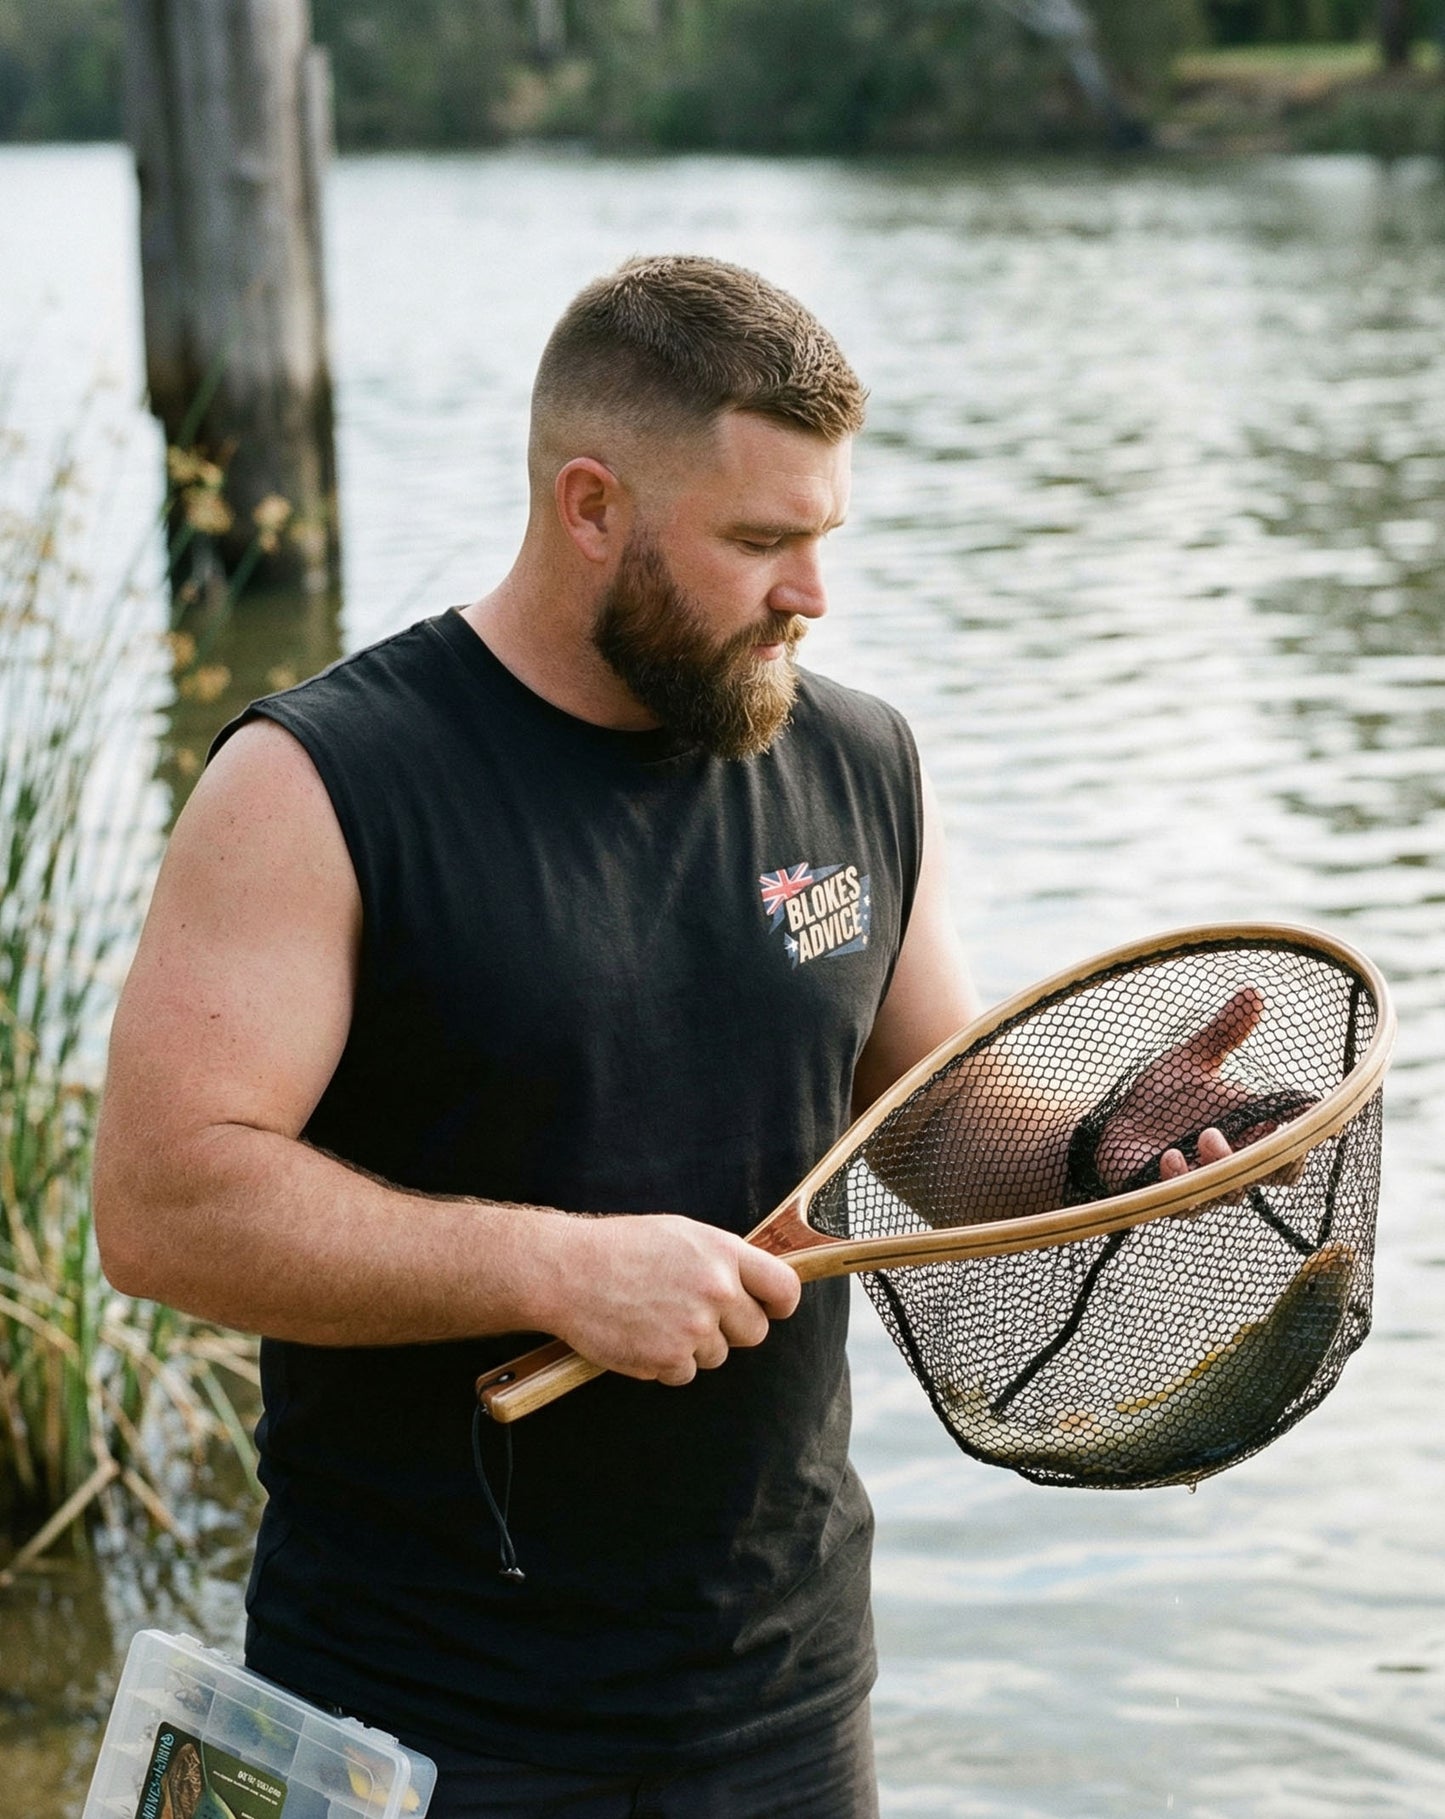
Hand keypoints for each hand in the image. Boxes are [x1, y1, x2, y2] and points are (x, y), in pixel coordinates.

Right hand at [543, 1213, 800, 1385]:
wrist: (568, 1272)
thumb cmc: (621, 1248)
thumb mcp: (681, 1235)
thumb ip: (721, 1260)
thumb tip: (751, 1285)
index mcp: (723, 1254)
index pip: (784, 1288)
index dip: (780, 1305)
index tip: (770, 1309)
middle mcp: (717, 1291)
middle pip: (755, 1332)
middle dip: (732, 1330)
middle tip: (698, 1316)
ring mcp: (693, 1328)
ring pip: (716, 1355)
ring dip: (693, 1346)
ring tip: (655, 1318)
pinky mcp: (668, 1359)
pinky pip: (684, 1373)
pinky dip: (665, 1363)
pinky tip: (640, 1336)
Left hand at [1094, 987, 1306, 1192]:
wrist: (1115, 1122)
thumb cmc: (1164, 1096)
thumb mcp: (1192, 1060)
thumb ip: (1223, 1033)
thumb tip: (1252, 993)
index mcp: (1252, 1132)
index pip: (1296, 1143)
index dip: (1314, 1136)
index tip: (1328, 1123)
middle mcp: (1235, 1162)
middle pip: (1278, 1174)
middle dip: (1276, 1160)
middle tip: (1259, 1136)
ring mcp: (1203, 1184)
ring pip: (1231, 1192)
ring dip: (1223, 1165)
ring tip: (1205, 1135)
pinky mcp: (1166, 1197)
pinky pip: (1182, 1201)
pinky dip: (1179, 1181)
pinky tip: (1168, 1157)